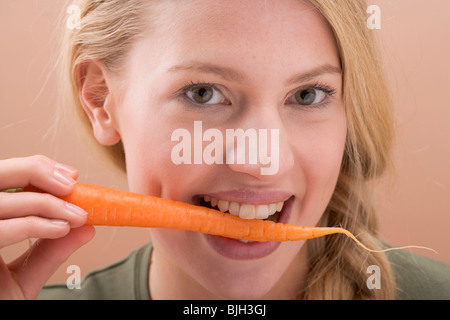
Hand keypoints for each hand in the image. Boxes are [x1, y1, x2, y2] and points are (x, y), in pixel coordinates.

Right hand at [0, 155, 94, 298]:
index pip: (1, 177)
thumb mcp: (26, 275)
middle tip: (72, 183)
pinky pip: (1, 228)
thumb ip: (51, 250)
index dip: (34, 168)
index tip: (72, 176)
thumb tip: (88, 227)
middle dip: (36, 171)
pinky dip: (34, 224)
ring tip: (77, 214)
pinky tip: (61, 229)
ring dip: (44, 201)